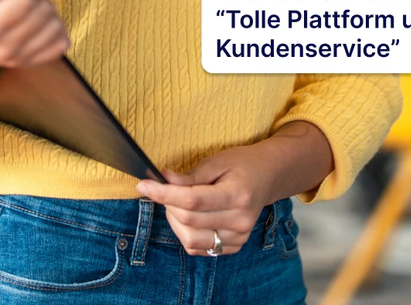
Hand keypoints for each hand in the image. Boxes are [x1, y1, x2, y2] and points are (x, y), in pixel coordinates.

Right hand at [0, 0, 70, 115]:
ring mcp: (19, 58)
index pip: (24, 1)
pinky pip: (61, 43)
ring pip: (55, 25)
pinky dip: (56, 28)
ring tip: (29, 6)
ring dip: (48, 9)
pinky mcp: (30, 61)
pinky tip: (39, 21)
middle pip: (43, 11)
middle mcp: (4, 47)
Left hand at [136, 146, 276, 256]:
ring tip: (176, 204)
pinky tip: (188, 218)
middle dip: (167, 204)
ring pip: (190, 239)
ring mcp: (239, 237)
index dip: (164, 194)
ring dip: (174, 221)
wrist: (267, 177)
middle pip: (189, 220)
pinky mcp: (234, 246)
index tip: (143, 185)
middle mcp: (240, 220)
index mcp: (238, 194)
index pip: (192, 200)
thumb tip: (162, 180)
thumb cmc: (241, 165)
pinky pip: (199, 248)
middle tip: (163, 189)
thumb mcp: (216, 162)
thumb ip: (190, 176)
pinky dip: (186, 234)